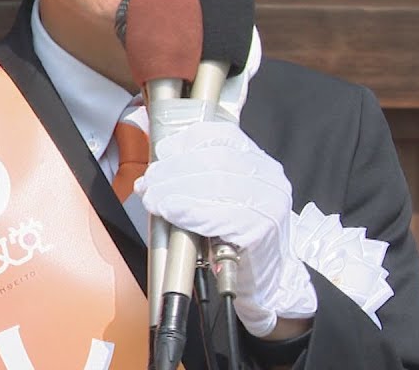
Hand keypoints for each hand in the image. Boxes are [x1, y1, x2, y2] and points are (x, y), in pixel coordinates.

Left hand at [135, 120, 316, 336]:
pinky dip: (190, 212)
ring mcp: (268, 203)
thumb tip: (161, 164)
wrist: (269, 282)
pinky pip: (219, 215)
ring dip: (175, 191)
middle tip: (149, 182)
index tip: (163, 152)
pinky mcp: (261, 230)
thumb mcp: (226, 198)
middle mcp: (269, 177)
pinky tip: (172, 212)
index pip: (222, 137)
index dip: (187, 142)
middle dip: (173, 170)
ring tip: (154, 199)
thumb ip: (202, 176)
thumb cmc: (242, 239)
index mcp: (259, 163)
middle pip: (213, 161)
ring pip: (214, 184)